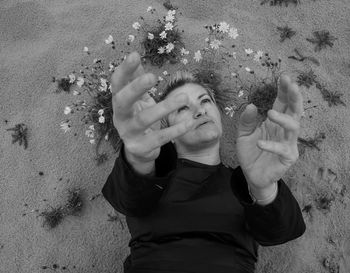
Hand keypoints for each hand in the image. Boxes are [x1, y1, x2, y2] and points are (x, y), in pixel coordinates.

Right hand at [111, 51, 196, 162]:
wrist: (139, 150)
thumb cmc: (140, 117)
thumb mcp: (138, 99)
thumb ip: (136, 80)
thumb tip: (135, 56)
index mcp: (119, 102)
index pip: (117, 84)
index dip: (124, 70)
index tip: (135, 55)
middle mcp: (120, 117)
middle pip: (123, 101)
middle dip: (136, 88)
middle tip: (153, 77)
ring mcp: (129, 134)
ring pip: (144, 120)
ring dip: (165, 108)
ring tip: (185, 97)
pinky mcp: (141, 147)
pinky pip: (159, 138)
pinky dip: (175, 130)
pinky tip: (190, 122)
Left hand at [236, 75, 303, 189]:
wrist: (251, 174)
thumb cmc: (250, 152)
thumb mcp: (243, 134)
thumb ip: (246, 121)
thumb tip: (252, 105)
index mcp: (274, 122)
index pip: (282, 103)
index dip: (284, 90)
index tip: (284, 77)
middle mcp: (284, 130)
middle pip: (294, 110)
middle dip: (294, 97)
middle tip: (292, 84)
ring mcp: (288, 143)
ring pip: (294, 127)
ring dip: (283, 119)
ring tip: (270, 114)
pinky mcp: (287, 158)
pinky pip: (282, 149)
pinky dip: (271, 146)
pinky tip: (259, 143)